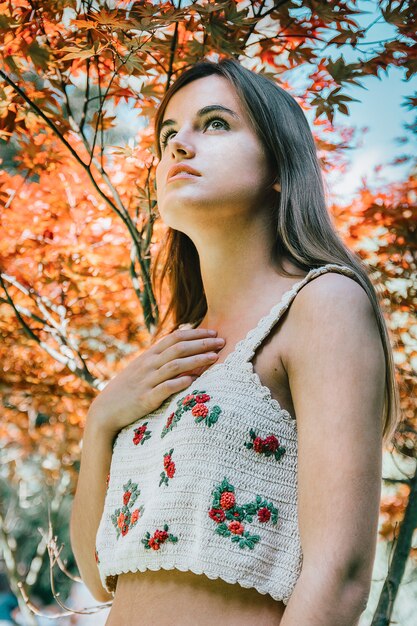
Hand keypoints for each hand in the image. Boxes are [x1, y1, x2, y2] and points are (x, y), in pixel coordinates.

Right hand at [88, 327, 225, 437]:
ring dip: (197, 360)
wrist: (105, 410)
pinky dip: (180, 383)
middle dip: (202, 343)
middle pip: (179, 348)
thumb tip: (183, 351)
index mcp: (149, 356)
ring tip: (215, 357)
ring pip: (175, 366)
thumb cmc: (127, 389)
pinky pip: (165, 389)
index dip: (195, 333)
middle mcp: (149, 365)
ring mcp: (147, 381)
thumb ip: (160, 359)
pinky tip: (193, 380)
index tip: (213, 332)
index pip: (174, 337)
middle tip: (222, 341)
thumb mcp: (142, 369)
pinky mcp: (146, 399)